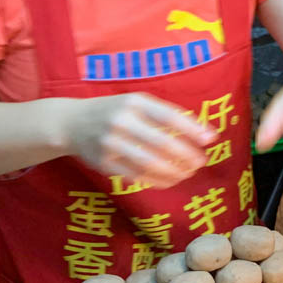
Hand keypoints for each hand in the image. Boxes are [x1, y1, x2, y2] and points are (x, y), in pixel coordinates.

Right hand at [62, 93, 213, 187]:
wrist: (71, 122)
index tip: (210, 140)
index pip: (169, 116)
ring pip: (149, 164)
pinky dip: (157, 180)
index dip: (192, 129)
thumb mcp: (137, 102)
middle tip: (200, 162)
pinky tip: (170, 180)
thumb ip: (165, 114)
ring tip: (188, 173)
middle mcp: (121, 121)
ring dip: (174, 172)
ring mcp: (111, 143)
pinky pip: (136, 176)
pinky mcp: (104, 163)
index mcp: (134, 102)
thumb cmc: (115, 111)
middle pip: (162, 143)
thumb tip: (203, 132)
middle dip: (187, 155)